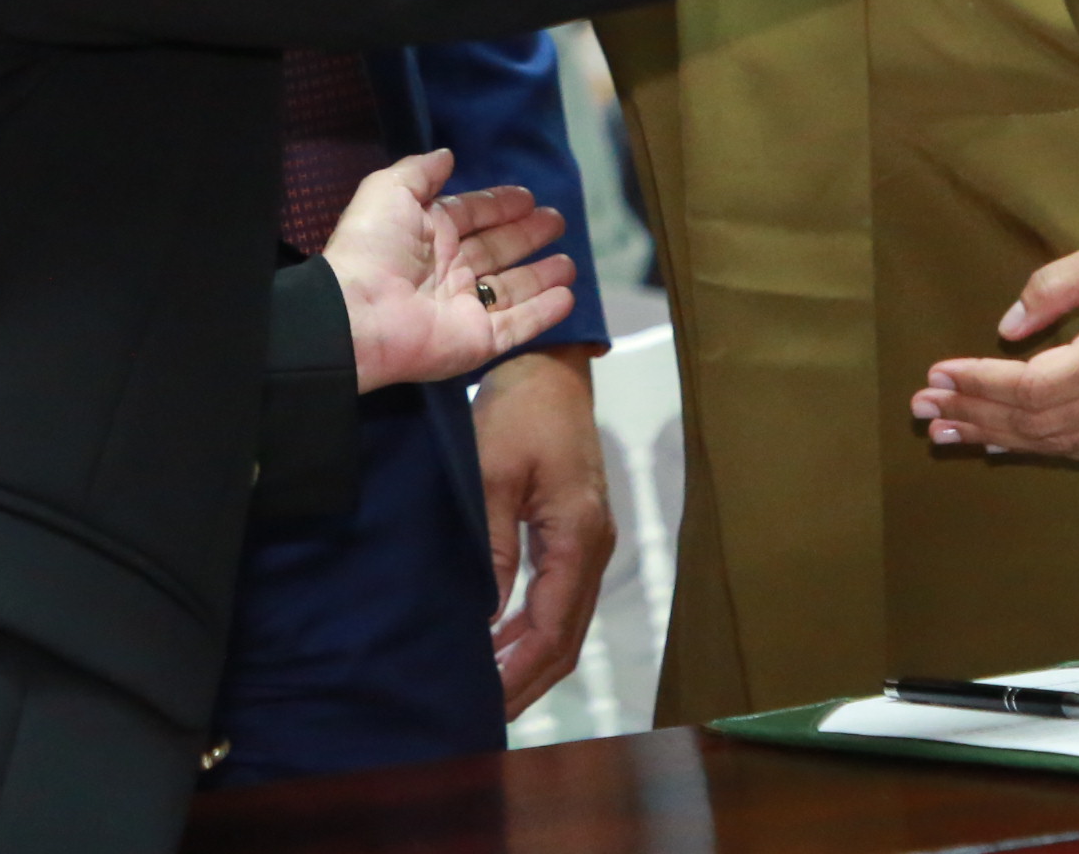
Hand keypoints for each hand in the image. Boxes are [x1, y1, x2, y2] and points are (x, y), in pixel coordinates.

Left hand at [323, 149, 574, 392]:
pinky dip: (543, 313)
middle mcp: (448, 270)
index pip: (471, 215)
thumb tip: (447, 155)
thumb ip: (420, 171)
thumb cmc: (374, 247)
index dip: (498, 205)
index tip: (527, 197)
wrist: (359, 312)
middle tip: (557, 221)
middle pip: (496, 249)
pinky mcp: (479, 341)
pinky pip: (517, 325)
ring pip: (511, 289)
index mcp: (428, 234)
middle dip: (526, 235)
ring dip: (541, 276)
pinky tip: (567, 296)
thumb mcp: (389, 191)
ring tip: (570, 264)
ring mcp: (465, 308)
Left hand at [475, 348, 612, 714]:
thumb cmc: (518, 412)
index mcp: (579, 536)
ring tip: (489, 687)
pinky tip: (501, 640)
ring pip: (567, 619)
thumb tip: (486, 618)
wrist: (547, 366)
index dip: (523, 670)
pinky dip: (534, 625)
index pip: (555, 627)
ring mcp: (590, 539)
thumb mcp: (491, 475)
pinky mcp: (577, 530)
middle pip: (568, 635)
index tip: (488, 701)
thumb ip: (492, 548)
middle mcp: (594, 546)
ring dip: (531, 656)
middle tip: (484, 712)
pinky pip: (560, 595)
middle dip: (529, 678)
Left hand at [909, 231, 1078, 460]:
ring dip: (994, 436)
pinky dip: (1034, 447)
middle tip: (921, 405)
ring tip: (943, 429)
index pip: (1036, 386)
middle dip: (973, 413)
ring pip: (1055, 444)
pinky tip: (997, 443)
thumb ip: (1060, 282)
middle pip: (1037, 422)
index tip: (937, 372)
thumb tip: (1008, 325)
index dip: (981, 384)